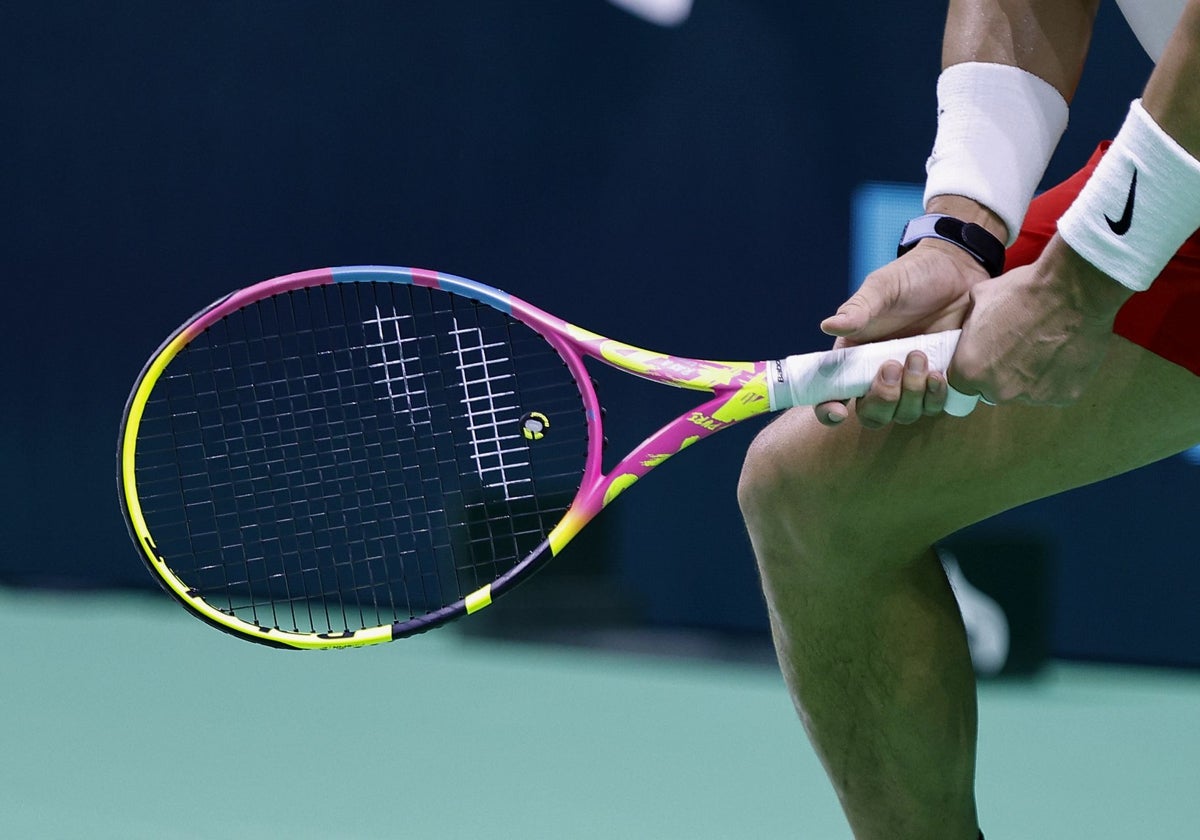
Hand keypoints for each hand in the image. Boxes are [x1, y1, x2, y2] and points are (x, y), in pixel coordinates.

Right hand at [816, 239, 987, 427]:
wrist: (959, 270)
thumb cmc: (913, 276)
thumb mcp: (883, 287)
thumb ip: (858, 309)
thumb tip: (828, 326)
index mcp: (855, 356)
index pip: (832, 394)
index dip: (829, 410)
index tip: (839, 411)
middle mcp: (879, 375)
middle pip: (871, 414)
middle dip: (881, 399)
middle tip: (893, 365)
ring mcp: (910, 382)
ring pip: (903, 414)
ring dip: (910, 394)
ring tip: (920, 356)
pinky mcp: (939, 381)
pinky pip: (934, 407)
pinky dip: (935, 397)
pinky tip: (939, 373)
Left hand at [948, 235, 1133, 405]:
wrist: (1076, 292)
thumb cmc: (1024, 291)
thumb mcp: (979, 298)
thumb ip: (971, 323)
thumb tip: (973, 327)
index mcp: (970, 371)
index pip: (962, 383)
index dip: (973, 368)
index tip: (985, 355)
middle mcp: (999, 392)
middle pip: (994, 390)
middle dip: (1001, 373)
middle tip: (1017, 346)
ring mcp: (1033, 397)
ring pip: (1025, 391)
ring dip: (1029, 375)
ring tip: (1043, 345)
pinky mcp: (1064, 397)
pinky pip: (1055, 389)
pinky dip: (1057, 375)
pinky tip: (1063, 350)